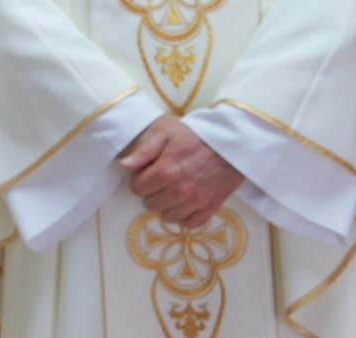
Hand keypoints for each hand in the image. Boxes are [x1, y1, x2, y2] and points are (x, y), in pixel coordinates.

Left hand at [118, 115, 244, 227]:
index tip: (150, 171)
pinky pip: (189, 223)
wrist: (231, 142)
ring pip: (167, 216)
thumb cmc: (196, 134)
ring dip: (167, 205)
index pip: (137, 189)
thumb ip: (144, 150)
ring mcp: (195, 202)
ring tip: (174, 189)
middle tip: (163, 178)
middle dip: (152, 192)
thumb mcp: (166, 131)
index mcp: (165, 171)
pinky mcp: (210, 208)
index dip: (141, 179)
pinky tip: (186, 202)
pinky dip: (185, 215)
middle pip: (150, 204)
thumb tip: (125, 165)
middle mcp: (179, 191)